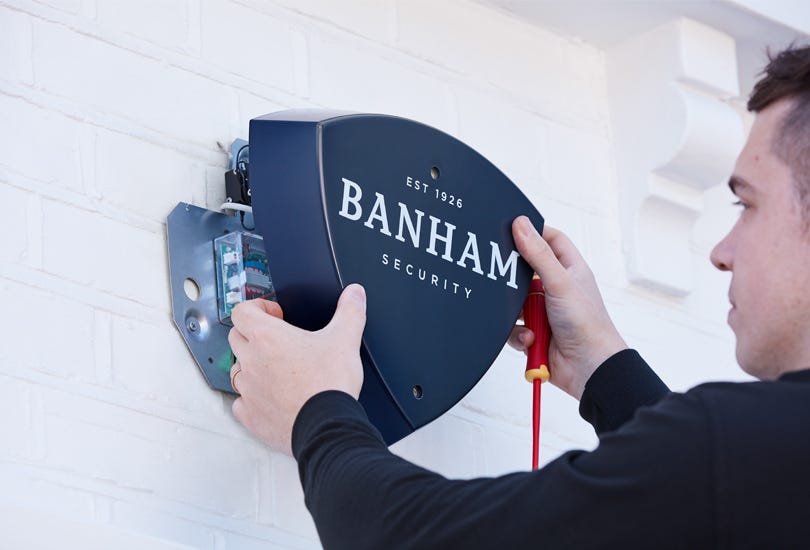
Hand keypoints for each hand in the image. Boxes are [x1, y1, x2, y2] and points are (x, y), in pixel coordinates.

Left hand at [229, 284, 366, 453]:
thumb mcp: (346, 339)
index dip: (257, 308)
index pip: (242, 311)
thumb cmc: (329, 384)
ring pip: (237, 370)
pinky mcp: (251, 416)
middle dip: (253, 334)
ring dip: (252, 366)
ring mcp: (248, 390)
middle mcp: (251, 361)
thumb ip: (350, 311)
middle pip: (236, 337)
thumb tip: (354, 294)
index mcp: (267, 337)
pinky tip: (271, 398)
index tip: (276, 315)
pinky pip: (241, 403)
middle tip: (278, 340)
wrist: (326, 427)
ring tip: (277, 370)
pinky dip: (251, 399)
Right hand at [509, 217, 626, 399]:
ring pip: (514, 302)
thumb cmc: (589, 326)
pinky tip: (532, 339)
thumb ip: (538, 254)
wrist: (589, 369)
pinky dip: (520, 334)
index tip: (512, 230)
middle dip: (515, 280)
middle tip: (508, 280)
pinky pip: (513, 327)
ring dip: (519, 313)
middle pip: (525, 271)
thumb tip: (521, 224)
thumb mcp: (560, 282)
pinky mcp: (534, 332)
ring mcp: (544, 311)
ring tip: (531, 319)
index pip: (550, 240)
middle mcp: (556, 288)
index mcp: (570, 270)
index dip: (533, 233)